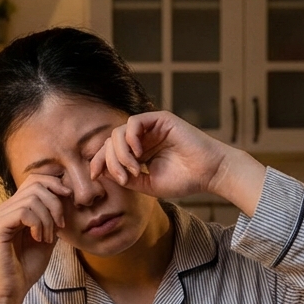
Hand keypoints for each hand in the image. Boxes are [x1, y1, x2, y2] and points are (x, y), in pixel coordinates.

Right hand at [0, 173, 69, 303]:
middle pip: (35, 184)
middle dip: (55, 203)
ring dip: (48, 219)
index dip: (55, 185)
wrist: (12, 289)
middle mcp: (4, 208)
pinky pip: (24, 212)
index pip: (35, 180)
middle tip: (60, 226)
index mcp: (14, 208)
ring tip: (48, 238)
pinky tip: (39, 239)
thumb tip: (66, 199)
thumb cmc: (27, 267)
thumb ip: (53, 219)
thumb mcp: (48, 238)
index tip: (69, 202)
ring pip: (32, 198)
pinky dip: (39, 224)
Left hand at [90, 110, 265, 213]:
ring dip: (120, 153)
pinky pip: (134, 122)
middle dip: (110, 160)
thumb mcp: (148, 184)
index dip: (100, 162)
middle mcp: (143, 138)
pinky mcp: (160, 119)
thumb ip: (127, 178)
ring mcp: (151, 127)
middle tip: (124, 177)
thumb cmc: (185, 180)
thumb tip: (103, 172)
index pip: (111, 152)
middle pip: (111, 142)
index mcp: (140, 152)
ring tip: (133, 169)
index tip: (94, 176)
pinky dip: (130, 138)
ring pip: (119, 132)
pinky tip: (138, 153)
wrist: (210, 173)